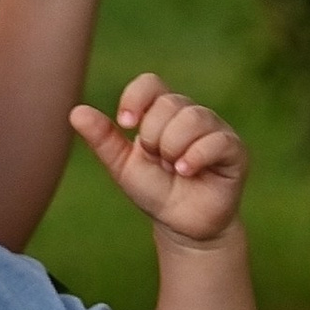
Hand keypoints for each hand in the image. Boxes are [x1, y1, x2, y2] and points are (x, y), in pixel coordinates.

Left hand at [70, 74, 248, 241]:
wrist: (182, 226)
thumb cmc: (155, 192)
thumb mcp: (123, 167)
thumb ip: (103, 140)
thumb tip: (75, 111)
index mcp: (163, 113)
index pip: (151, 83)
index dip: (136, 97)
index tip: (125, 123)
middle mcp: (191, 115)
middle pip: (169, 103)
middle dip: (154, 136)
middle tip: (159, 161)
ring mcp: (216, 130)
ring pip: (192, 118)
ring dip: (173, 148)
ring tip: (175, 170)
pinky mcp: (234, 150)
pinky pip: (216, 140)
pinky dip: (195, 157)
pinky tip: (186, 172)